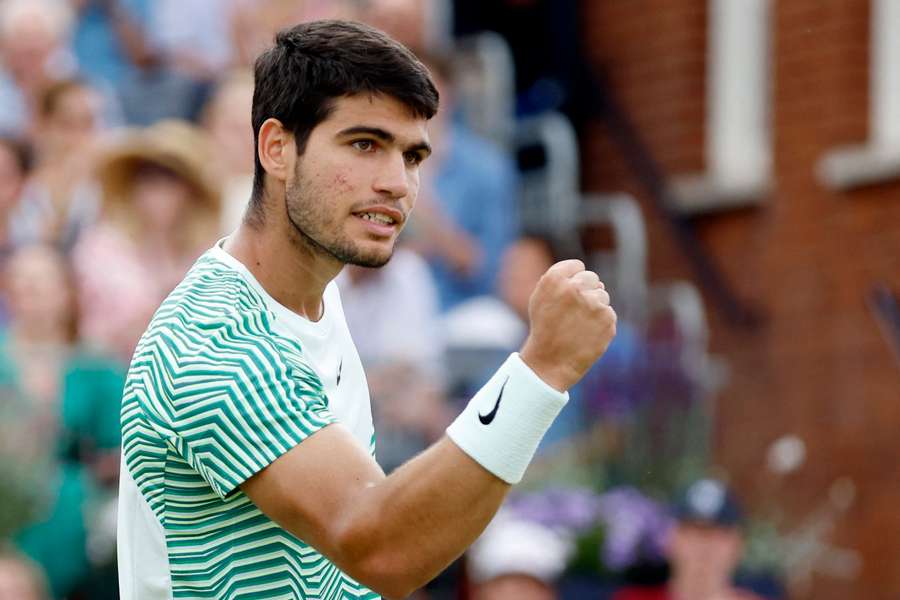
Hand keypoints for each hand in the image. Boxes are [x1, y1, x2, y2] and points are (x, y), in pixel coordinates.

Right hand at [519, 260, 616, 390]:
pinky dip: (601, 323)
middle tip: (575, 311)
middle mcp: (575, 288)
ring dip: (594, 307)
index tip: (569, 293)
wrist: (550, 362)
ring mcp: (594, 303)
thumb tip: (580, 271)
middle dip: (586, 291)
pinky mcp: (607, 319)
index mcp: (555, 279)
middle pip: (592, 278)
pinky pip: (608, 314)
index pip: (577, 266)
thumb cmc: (544, 329)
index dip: (574, 279)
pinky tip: (587, 334)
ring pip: (602, 296)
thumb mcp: (540, 299)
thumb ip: (558, 280)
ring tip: (578, 325)